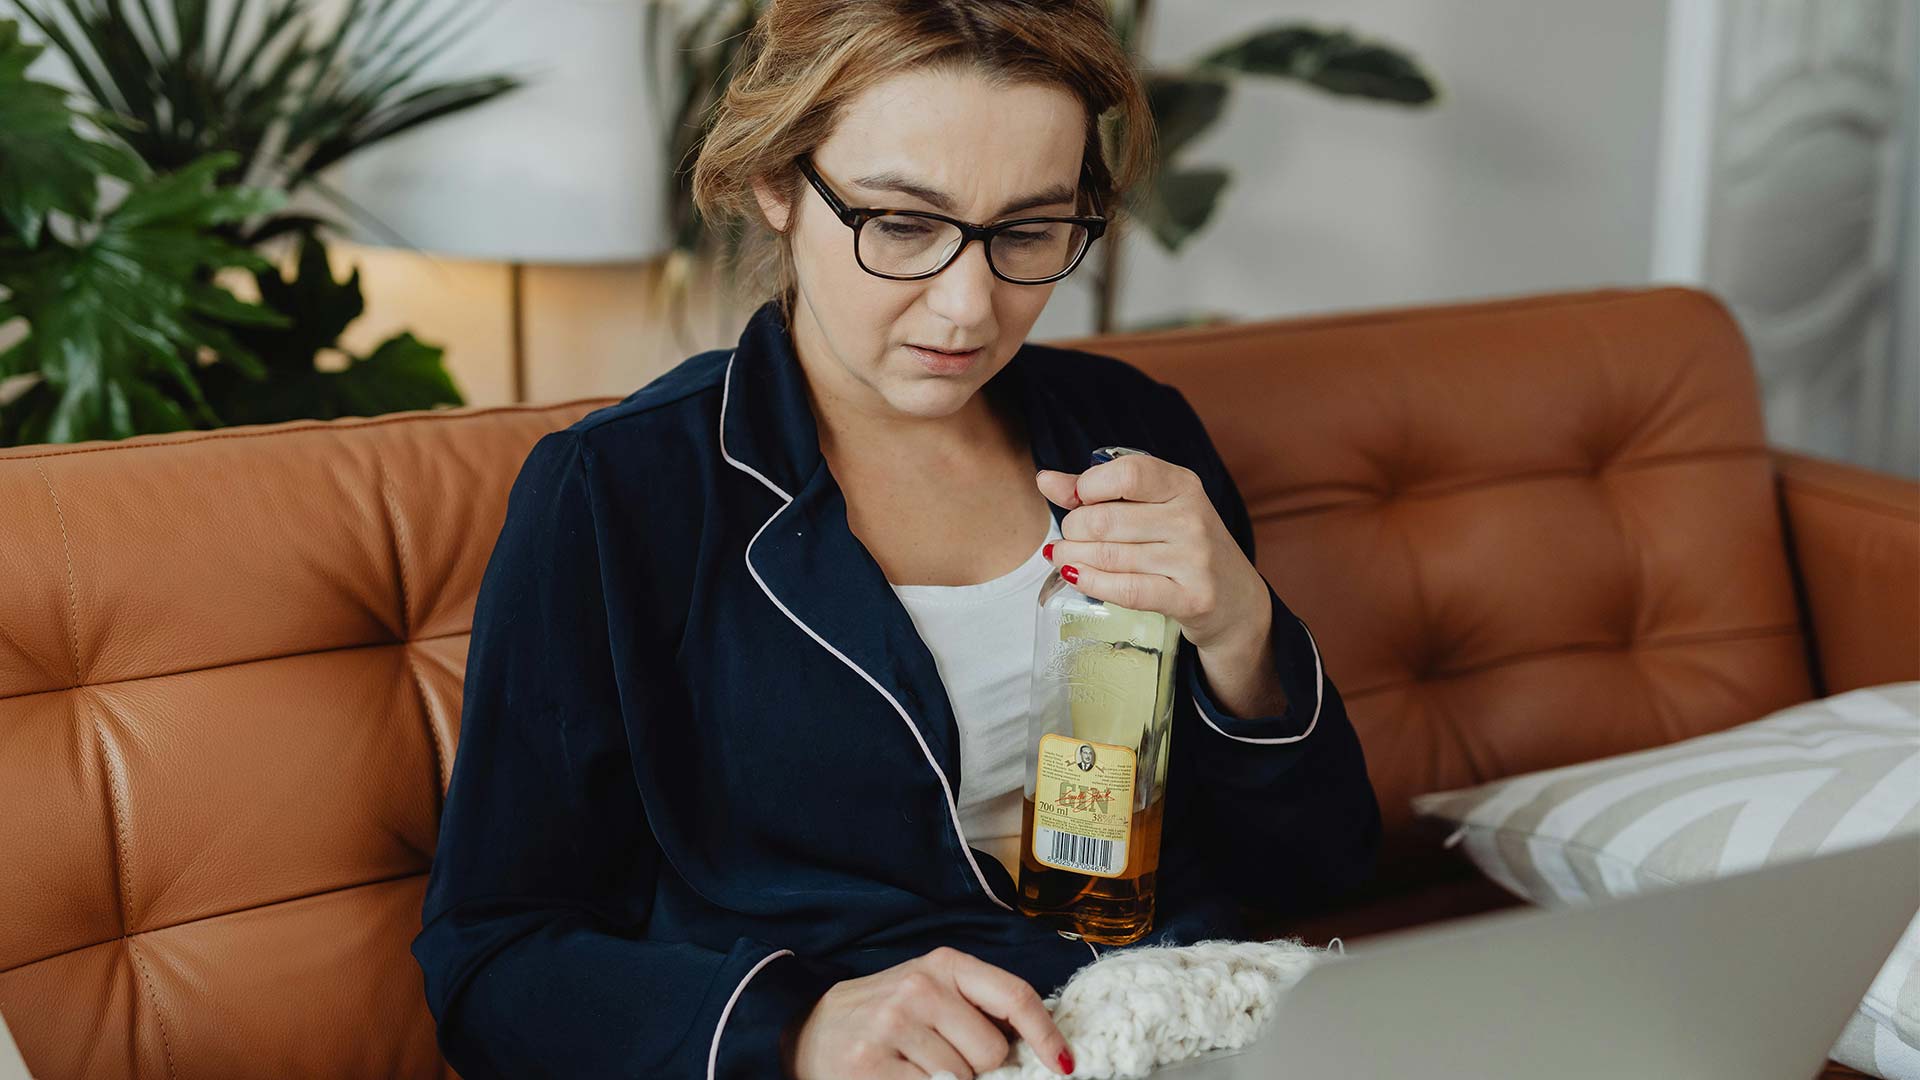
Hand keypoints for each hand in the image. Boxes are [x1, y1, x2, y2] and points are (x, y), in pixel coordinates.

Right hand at [782, 946, 1074, 1079]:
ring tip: (914, 1068)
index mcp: (943, 964)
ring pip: (961, 1079)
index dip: (1046, 1035)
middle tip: (943, 1060)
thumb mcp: (931, 991)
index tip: (1064, 1064)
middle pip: (992, 1052)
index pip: (1013, 996)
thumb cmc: (884, 1015)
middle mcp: (919, 988)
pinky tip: (903, 1078)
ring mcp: (892, 1026)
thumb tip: (1037, 1049)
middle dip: (979, 1069)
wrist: (809, 1028)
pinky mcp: (868, 1065)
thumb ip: (978, 1008)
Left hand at [1036, 456, 1269, 653]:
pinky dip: (1091, 583)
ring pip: (1110, 556)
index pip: (1127, 473)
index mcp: (1183, 485)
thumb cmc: (1183, 548)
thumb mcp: (1152, 508)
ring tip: (1062, 558)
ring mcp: (1194, 559)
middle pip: (1106, 519)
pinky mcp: (1191, 598)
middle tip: (1068, 538)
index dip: (1088, 487)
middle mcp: (1192, 517)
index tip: (1077, 500)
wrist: (1235, 601)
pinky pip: (1126, 589)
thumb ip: (1098, 491)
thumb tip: (1046, 480)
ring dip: (1072, 558)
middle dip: (1073, 529)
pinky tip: (1076, 577)